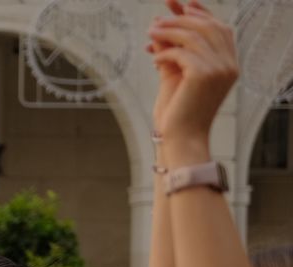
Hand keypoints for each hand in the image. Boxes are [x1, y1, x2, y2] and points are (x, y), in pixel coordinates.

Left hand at [148, 1, 237, 144]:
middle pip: (208, 27)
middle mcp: (229, 64)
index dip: (201, 13)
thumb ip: (172, 53)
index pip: (220, 28)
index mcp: (229, 64)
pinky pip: (182, 52)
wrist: (180, 139)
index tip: (182, 4)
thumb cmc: (177, 113)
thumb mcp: (176, 77)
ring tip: (150, 33)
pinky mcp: (204, 74)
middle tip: (157, 20)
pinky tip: (154, 59)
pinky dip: (166, 53)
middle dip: (181, 19)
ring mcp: (219, 69)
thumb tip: (158, 28)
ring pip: (194, 36)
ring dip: (169, 32)